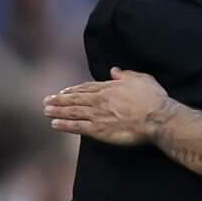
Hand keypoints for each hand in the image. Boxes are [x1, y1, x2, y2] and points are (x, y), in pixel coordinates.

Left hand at [44, 68, 171, 145]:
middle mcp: (99, 100)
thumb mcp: (140, 78)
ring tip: (46, 111)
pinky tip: (54, 125)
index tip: (63, 92)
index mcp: (109, 88)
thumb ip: (125, 75)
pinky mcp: (98, 130)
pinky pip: (77, 127)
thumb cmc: (152, 98)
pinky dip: (64, 125)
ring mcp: (97, 115)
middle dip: (59, 100)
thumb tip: (114, 70)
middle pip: (74, 99)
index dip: (73, 90)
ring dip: (57, 111)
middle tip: (46, 101)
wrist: (155, 117)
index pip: (86, 88)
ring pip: (72, 111)